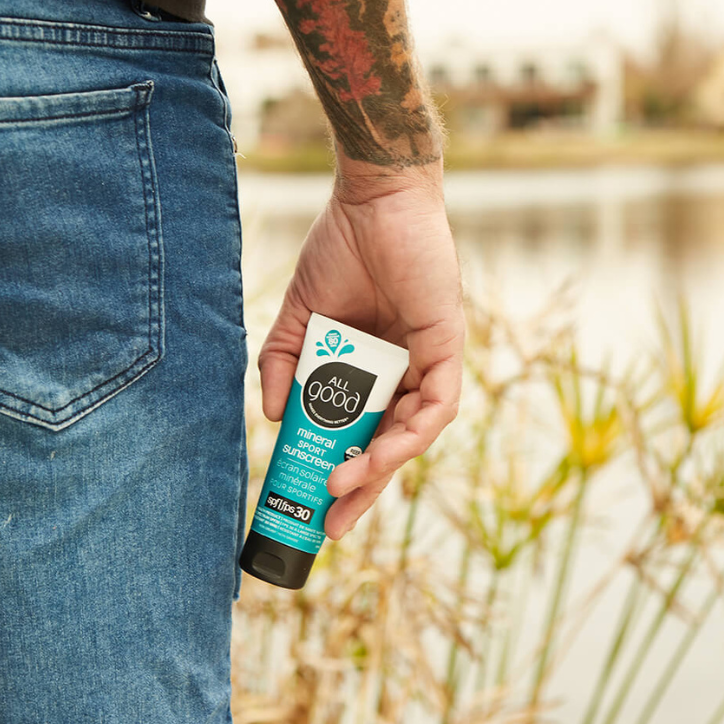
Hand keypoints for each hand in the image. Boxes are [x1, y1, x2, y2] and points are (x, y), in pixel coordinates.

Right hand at [258, 156, 464, 539]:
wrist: (371, 201)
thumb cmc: (339, 253)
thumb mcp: (298, 321)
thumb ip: (283, 367)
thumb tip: (275, 420)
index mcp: (370, 369)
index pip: (360, 432)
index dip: (339, 469)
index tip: (313, 501)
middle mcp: (402, 373)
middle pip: (388, 443)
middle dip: (362, 486)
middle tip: (332, 522)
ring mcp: (428, 363)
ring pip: (413, 433)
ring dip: (381, 465)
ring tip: (345, 487)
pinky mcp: (447, 347)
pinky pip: (439, 405)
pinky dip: (412, 433)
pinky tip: (382, 454)